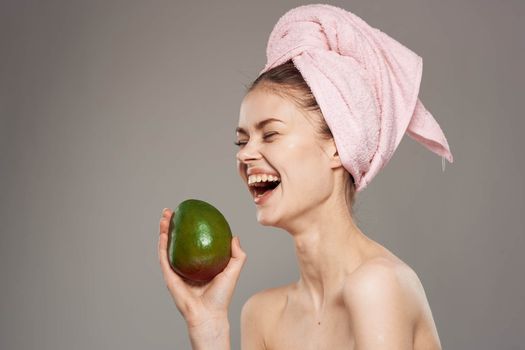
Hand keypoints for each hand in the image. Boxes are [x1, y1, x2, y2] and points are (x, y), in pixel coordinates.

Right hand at [158, 208, 246, 328]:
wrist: (209, 314)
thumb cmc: (222, 296)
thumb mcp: (233, 271)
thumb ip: (238, 254)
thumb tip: (235, 236)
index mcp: (199, 262)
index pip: (192, 240)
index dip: (189, 226)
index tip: (189, 213)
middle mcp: (186, 264)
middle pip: (177, 240)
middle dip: (172, 224)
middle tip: (172, 210)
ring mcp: (176, 270)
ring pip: (167, 246)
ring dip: (164, 230)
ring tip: (165, 216)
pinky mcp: (169, 276)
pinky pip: (164, 258)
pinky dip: (162, 245)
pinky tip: (163, 233)